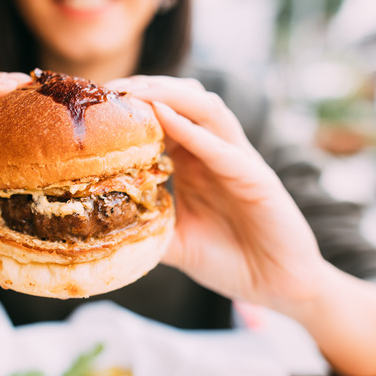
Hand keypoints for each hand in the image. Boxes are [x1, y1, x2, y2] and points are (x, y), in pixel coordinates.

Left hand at [106, 76, 326, 312]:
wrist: (279, 287)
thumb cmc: (229, 261)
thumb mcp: (175, 242)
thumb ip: (147, 228)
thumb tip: (102, 229)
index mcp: (196, 161)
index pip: (164, 117)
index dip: (132, 106)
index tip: (97, 103)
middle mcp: (216, 152)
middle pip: (183, 100)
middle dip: (146, 88)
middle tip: (107, 90)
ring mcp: (239, 160)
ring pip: (205, 108)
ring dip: (168, 94)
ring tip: (132, 91)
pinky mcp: (257, 178)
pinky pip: (222, 148)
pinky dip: (192, 130)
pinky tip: (163, 116)